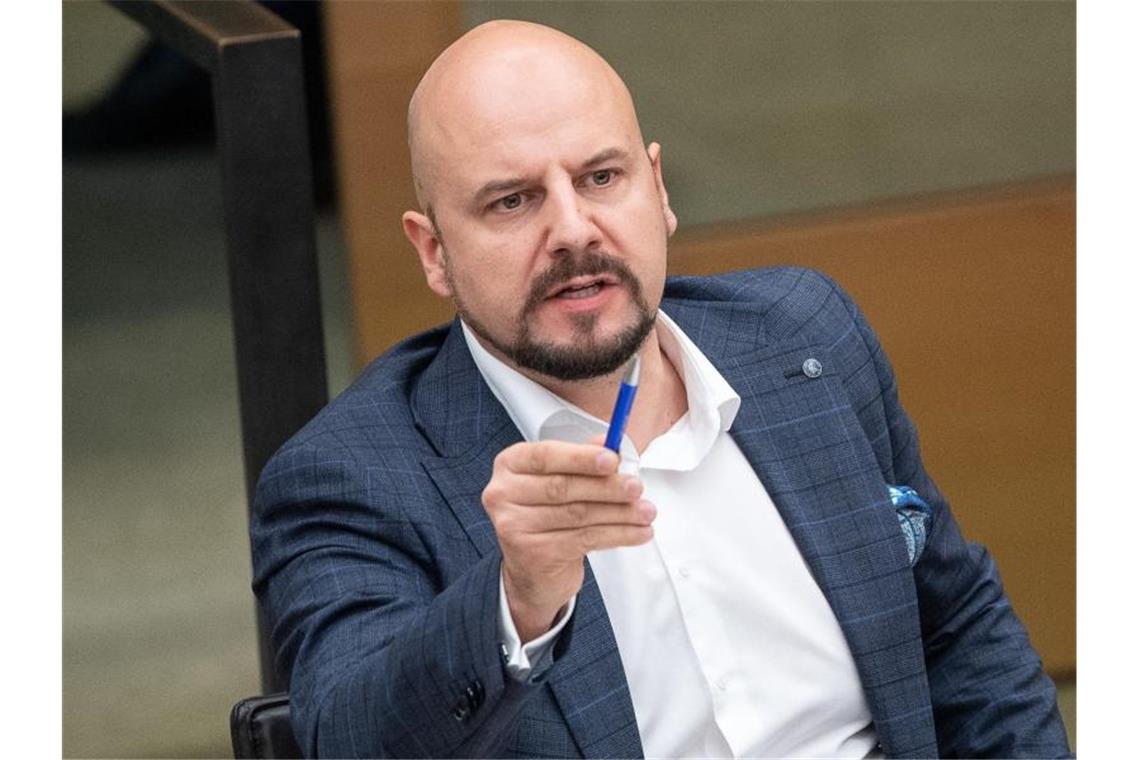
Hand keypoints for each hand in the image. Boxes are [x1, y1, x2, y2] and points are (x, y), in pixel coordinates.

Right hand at [482, 439, 655, 641]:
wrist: (532, 571)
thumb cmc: (548, 516)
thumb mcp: (561, 479)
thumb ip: (583, 458)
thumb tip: (610, 443)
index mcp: (510, 464)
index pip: (546, 456)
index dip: (581, 457)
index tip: (612, 460)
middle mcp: (504, 493)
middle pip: (563, 487)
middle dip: (607, 487)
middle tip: (636, 487)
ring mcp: (514, 525)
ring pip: (578, 514)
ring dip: (619, 513)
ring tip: (646, 512)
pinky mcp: (533, 553)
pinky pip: (584, 539)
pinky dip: (618, 535)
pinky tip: (638, 532)